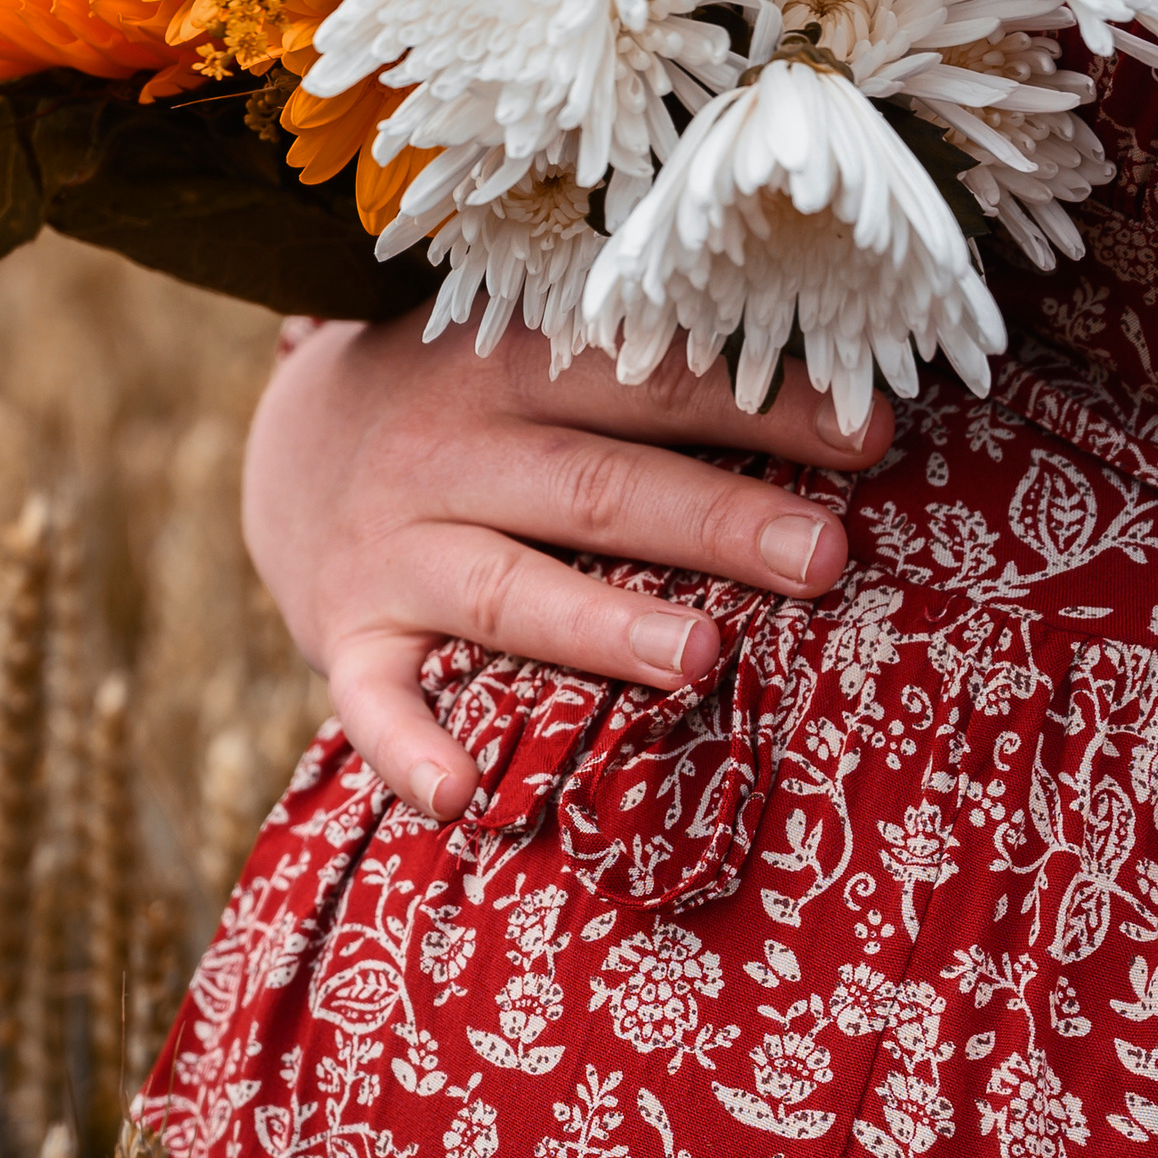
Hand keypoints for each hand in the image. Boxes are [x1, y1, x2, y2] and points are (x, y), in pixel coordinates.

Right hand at [242, 311, 891, 821]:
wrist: (285, 450)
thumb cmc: (472, 411)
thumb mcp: (537, 359)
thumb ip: (649, 381)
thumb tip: (851, 410)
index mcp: (516, 366)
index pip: (652, 381)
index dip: (761, 404)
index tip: (872, 433)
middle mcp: (451, 450)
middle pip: (597, 487)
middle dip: (715, 521)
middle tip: (822, 557)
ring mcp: (394, 550)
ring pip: (508, 590)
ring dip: (603, 629)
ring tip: (703, 660)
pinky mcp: (347, 637)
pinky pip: (374, 703)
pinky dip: (409, 751)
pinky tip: (462, 797)